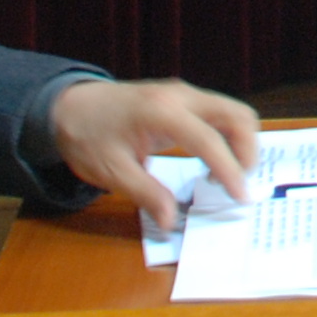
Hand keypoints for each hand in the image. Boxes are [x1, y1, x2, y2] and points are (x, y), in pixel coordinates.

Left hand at [50, 78, 259, 227]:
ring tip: (227, 177)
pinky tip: (216, 162)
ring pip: (232, 112)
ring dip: (241, 143)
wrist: (69, 107)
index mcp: (161, 112)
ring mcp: (184, 94)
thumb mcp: (111, 172)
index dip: (229, 170)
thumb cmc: (87, 137)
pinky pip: (219, 114)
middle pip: (236, 115)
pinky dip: (228, 137)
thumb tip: (172, 222)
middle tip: (239, 185)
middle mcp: (181, 96)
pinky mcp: (184, 99)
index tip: (240, 196)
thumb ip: (146, 194)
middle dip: (247, 151)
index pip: (208, 140)